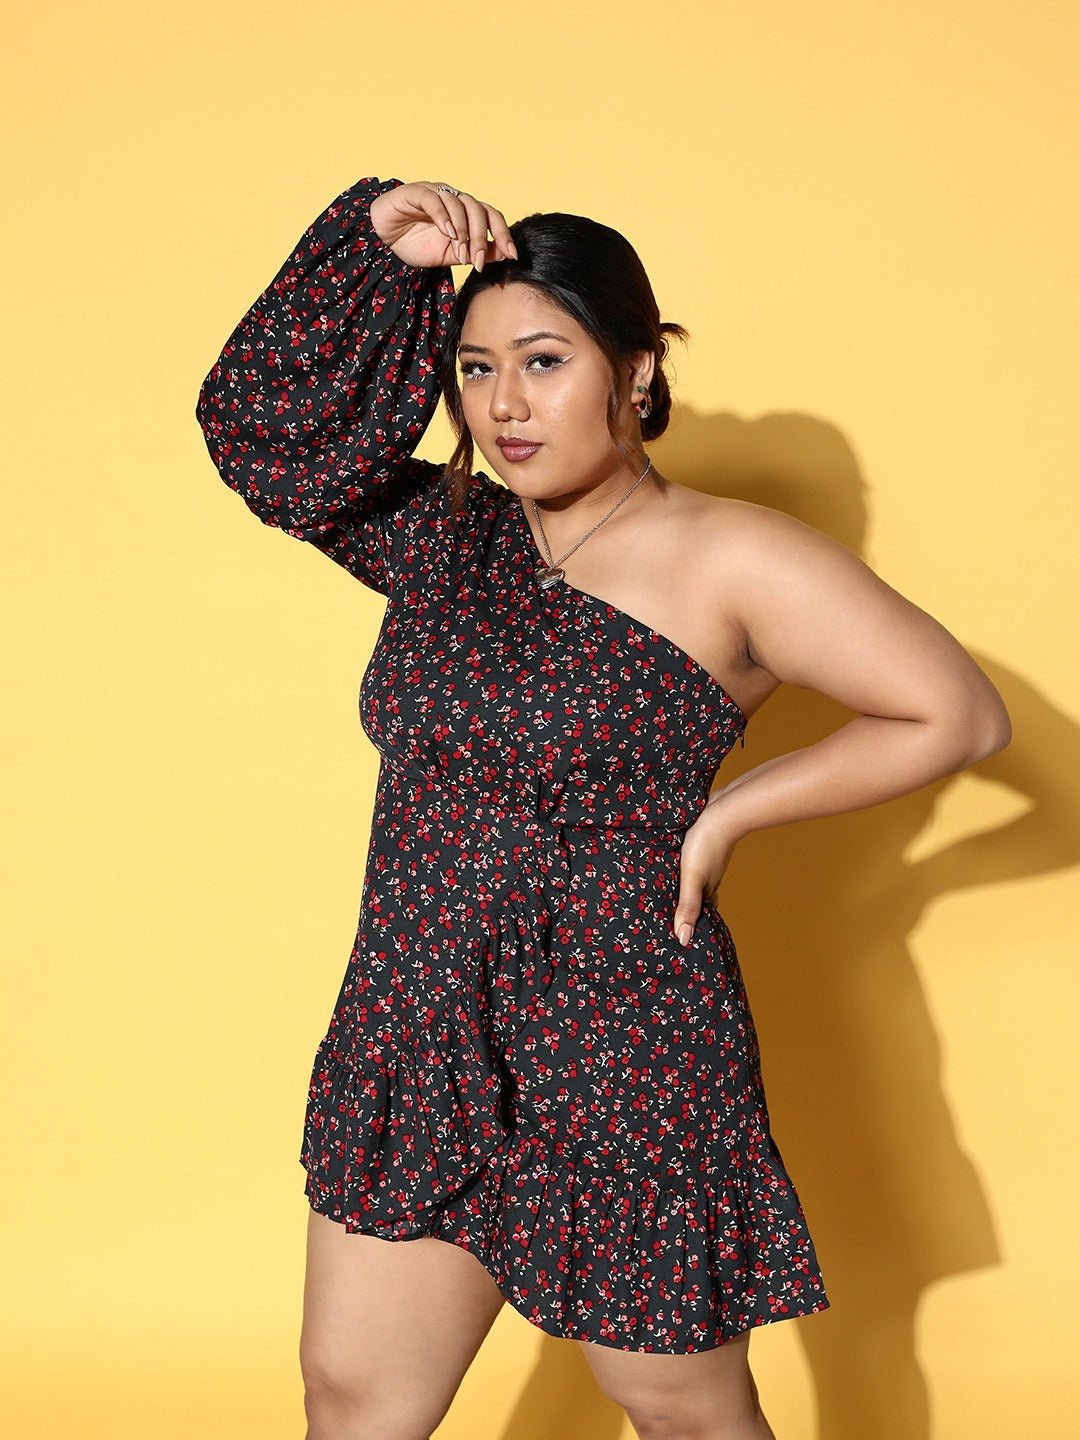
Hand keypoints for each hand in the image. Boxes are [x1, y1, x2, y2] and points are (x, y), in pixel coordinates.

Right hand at [370, 181, 517, 270]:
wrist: (383, 242)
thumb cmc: (415, 245)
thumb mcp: (450, 256)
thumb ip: (476, 253)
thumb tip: (505, 254)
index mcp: (465, 213)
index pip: (492, 216)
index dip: (504, 234)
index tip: (513, 255)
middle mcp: (454, 200)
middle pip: (479, 210)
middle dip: (481, 238)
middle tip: (476, 262)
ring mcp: (436, 193)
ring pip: (459, 204)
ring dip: (463, 231)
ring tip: (459, 252)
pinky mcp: (416, 192)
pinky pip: (435, 199)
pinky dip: (444, 216)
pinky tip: (447, 233)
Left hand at [673, 800, 739, 945]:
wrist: (724, 810)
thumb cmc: (706, 844)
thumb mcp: (691, 877)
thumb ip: (687, 905)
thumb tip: (683, 939)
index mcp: (708, 889)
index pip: (701, 913)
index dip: (692, 923)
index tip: (680, 934)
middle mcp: (711, 877)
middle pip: (698, 897)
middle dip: (687, 906)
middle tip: (670, 915)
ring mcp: (710, 861)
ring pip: (696, 879)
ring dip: (685, 885)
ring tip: (668, 890)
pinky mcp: (705, 844)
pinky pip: (695, 862)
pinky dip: (686, 867)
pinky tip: (676, 862)